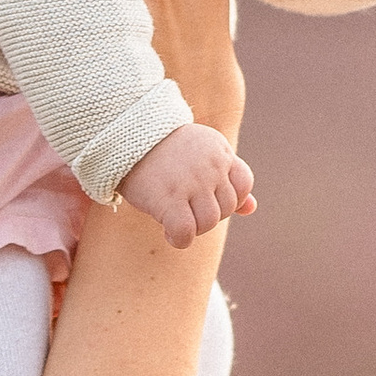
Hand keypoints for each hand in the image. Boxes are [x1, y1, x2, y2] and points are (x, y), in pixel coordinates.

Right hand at [119, 118, 254, 249]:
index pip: (244, 185)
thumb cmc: (161, 149)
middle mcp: (210, 166)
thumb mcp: (201, 155)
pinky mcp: (169, 199)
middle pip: (226, 208)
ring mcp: (191, 183)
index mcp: (220, 151)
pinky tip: (167, 231)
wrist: (123, 135)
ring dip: (193, 228)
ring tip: (176, 218)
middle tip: (185, 208)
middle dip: (208, 214)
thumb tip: (251, 208)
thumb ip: (228, 178)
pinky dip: (179, 239)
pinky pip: (186, 233)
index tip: (205, 196)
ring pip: (209, 223)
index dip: (227, 197)